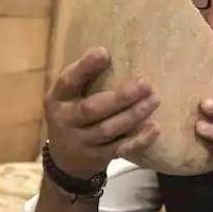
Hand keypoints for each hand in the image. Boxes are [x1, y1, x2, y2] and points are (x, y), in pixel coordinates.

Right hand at [44, 47, 160, 178]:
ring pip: (108, 130)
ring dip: (133, 115)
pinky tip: (155, 128)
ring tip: (154, 100)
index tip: (105, 52)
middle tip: (145, 83)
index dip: (84, 67)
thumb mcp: (69, 96)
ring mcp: (80, 142)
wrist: (65, 160)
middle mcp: (65, 121)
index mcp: (57, 99)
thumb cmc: (73, 115)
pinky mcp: (97, 158)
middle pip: (92, 109)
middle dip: (120, 97)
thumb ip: (84, 78)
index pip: (68, 81)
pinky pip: (120, 149)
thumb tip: (111, 51)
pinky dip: (139, 140)